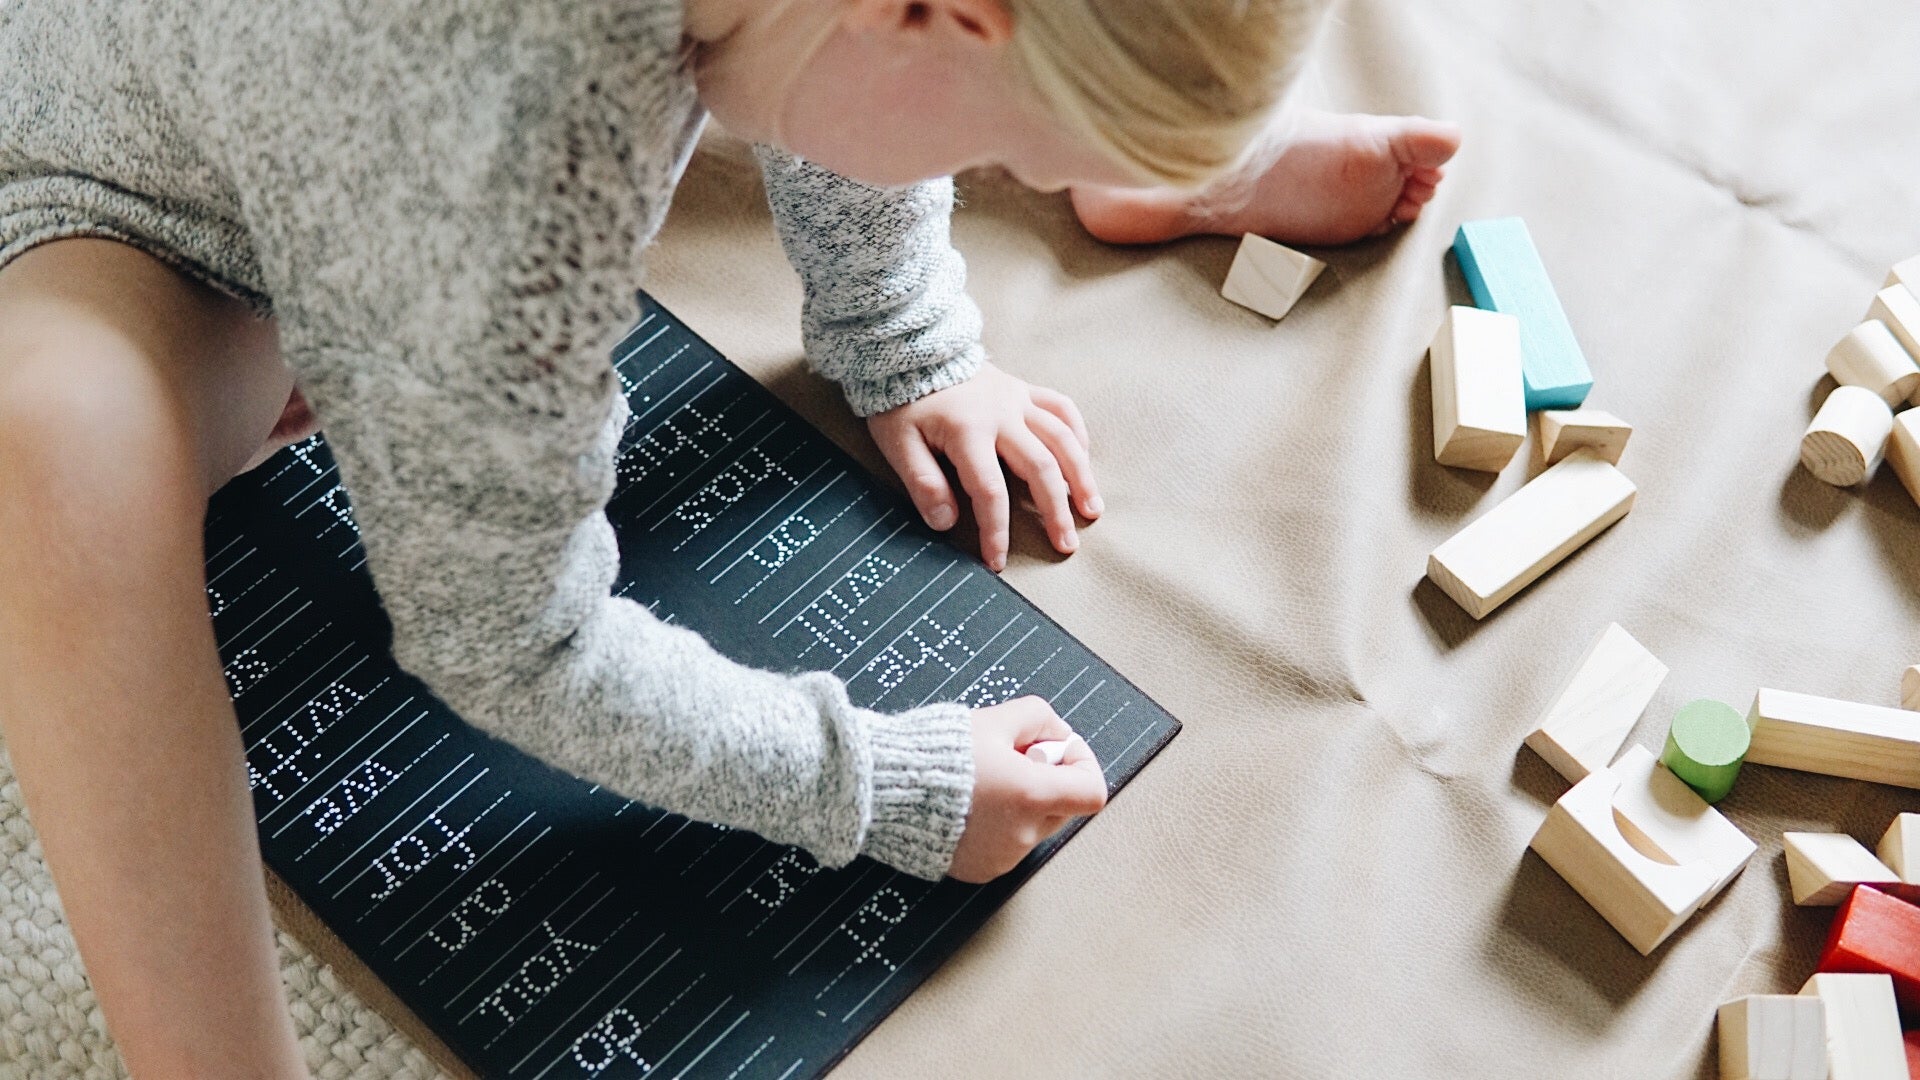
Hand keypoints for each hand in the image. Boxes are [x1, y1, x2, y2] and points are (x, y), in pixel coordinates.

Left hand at [867, 363, 1100, 571]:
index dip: (996, 531)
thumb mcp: (897, 444)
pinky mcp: (1024, 389)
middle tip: (1066, 545)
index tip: (996, 561)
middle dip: (1055, 512)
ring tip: (1091, 510)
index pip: (990, 492)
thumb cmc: (902, 403)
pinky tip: (1084, 460)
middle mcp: (1002, 415)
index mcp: (968, 432)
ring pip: (1062, 439)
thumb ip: (922, 483)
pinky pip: (1062, 408)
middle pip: (1040, 468)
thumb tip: (946, 522)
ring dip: (1080, 477)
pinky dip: (1077, 435)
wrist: (909, 351)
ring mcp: (1017, 400)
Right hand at [948, 696, 1107, 882]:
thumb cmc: (935, 754)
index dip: (1082, 764)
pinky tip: (967, 804)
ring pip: (1032, 827)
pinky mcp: (980, 871)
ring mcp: (1002, 858)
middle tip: (1010, 756)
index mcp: (1032, 796)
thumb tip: (1057, 735)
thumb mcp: (994, 719)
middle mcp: (1023, 835)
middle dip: (1046, 779)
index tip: (1056, 751)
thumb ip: (1038, 719)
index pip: (1093, 792)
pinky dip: (997, 825)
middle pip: (1062, 806)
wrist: (882, 789)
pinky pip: (1005, 845)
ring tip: (981, 781)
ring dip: (1020, 804)